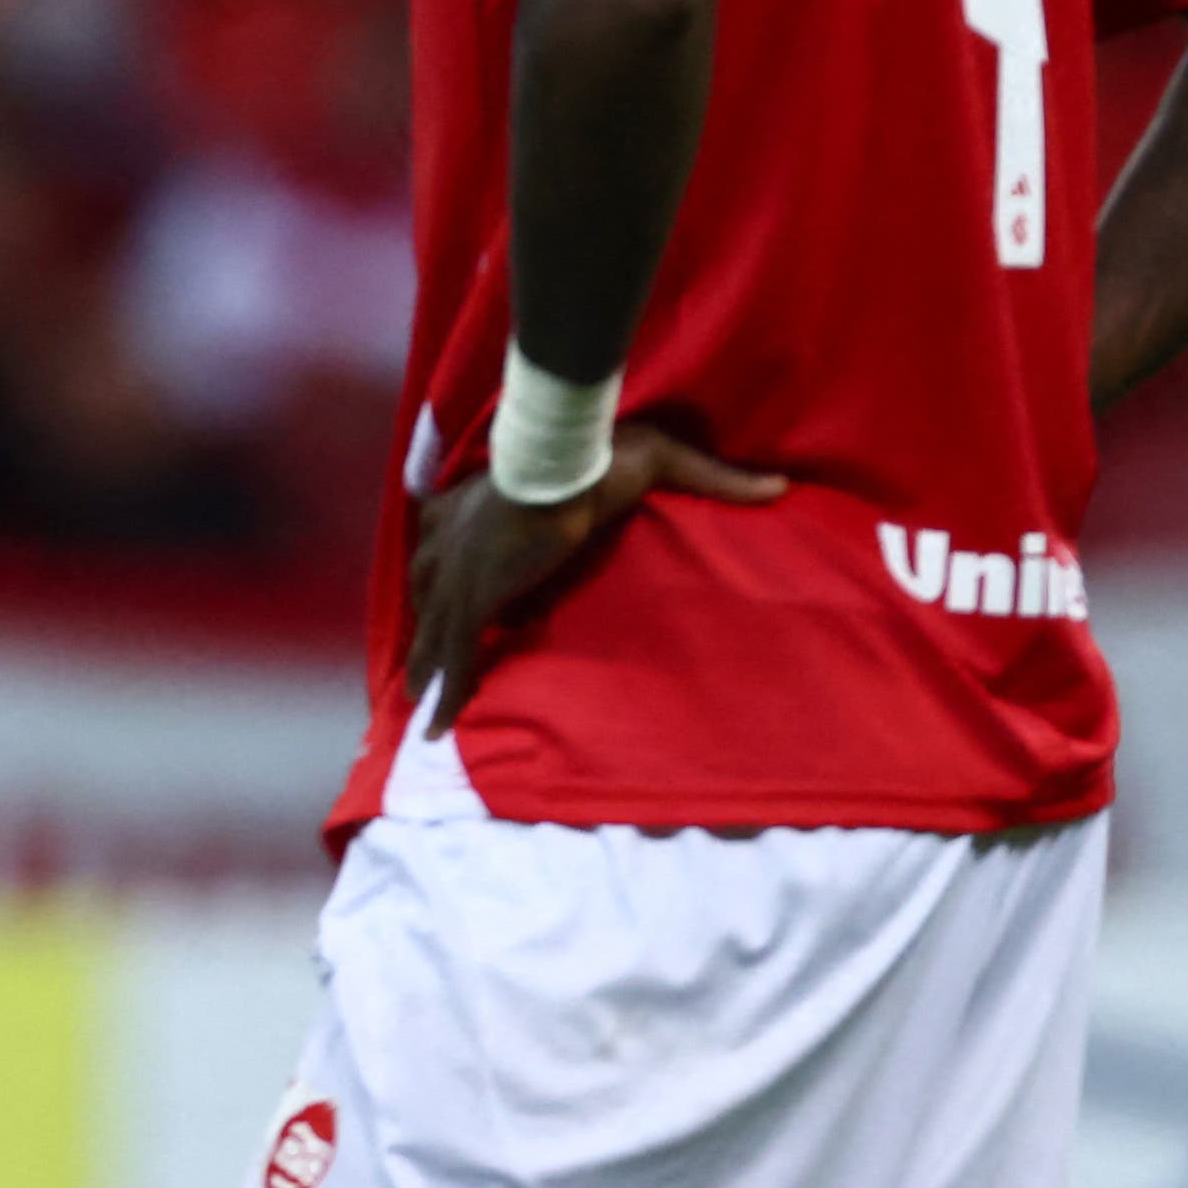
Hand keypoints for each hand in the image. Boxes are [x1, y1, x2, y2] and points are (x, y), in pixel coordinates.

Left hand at [401, 426, 788, 733]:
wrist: (566, 466)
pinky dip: (447, 692)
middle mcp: (457, 537)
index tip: (438, 587)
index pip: (450, 535)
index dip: (443, 561)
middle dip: (423, 623)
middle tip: (413, 662)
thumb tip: (775, 487)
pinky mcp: (475, 598)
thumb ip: (712, 478)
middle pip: (427, 588)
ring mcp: (462, 570)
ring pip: (433, 628)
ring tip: (415, 701)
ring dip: (426, 663)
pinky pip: (455, 654)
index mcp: (482, 501)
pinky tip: (437, 729)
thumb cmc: (600, 458)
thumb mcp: (658, 459)